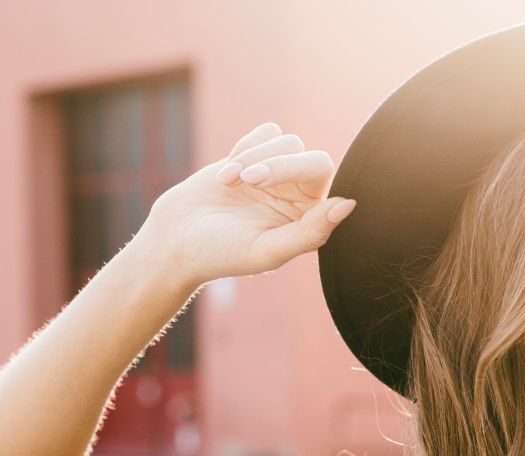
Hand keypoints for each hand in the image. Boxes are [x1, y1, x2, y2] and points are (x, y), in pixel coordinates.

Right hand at [136, 122, 356, 287]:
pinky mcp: (255, 156)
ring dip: (252, 157)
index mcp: (311, 218)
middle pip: (310, 157)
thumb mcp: (267, 250)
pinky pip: (266, 133)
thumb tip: (349, 204)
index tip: (258, 184)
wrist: (175, 242)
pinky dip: (245, 147)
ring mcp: (279, 174)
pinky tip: (226, 174)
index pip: (327, 178)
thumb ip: (311, 232)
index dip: (294, 172)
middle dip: (277, 163)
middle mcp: (301, 195)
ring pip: (286, 141)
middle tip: (246, 180)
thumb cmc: (223, 253)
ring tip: (227, 182)